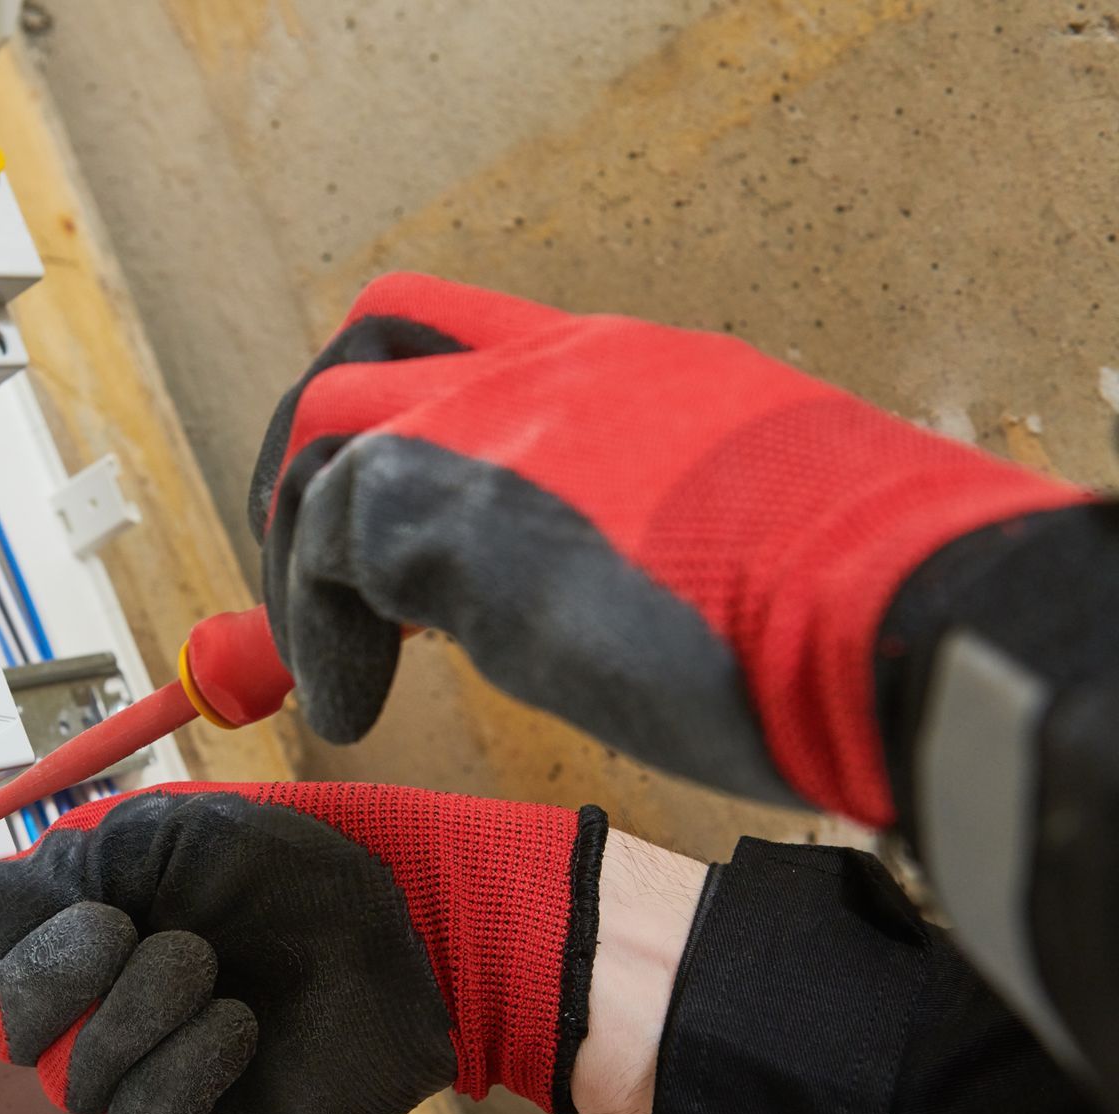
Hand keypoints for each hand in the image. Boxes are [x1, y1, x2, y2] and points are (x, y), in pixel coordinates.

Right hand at [0, 783, 608, 1113]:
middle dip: (66, 974)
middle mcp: (104, 1009)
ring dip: (141, 1017)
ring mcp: (152, 1079)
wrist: (408, 926)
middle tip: (139, 934)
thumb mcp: (164, 837)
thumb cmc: (299, 872)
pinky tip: (234, 1030)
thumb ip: (52, 877)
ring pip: (76, 1087)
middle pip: (11, 1030)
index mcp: (82, 933)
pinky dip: (181, 1077)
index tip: (19, 919)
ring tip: (213, 975)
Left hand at [248, 273, 1085, 825]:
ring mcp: (489, 423)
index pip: (467, 335)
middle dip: (312, 451)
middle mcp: (544, 369)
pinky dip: (313, 634)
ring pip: (321, 432)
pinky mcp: (443, 503)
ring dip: (300, 553)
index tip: (396, 532)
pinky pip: (318, 545)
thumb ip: (629, 513)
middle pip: (366, 348)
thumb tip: (556, 578)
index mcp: (623, 367)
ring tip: (329, 661)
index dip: (404, 416)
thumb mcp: (731, 516)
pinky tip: (354, 706)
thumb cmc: (847, 599)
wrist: (884, 613)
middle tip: (308, 560)